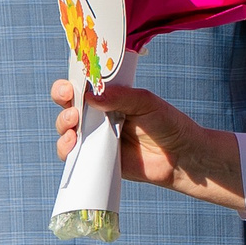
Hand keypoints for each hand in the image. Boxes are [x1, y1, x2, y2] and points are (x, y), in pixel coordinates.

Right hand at [51, 78, 242, 208]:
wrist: (183, 157)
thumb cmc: (168, 124)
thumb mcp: (146, 103)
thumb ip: (121, 97)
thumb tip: (90, 95)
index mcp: (108, 97)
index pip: (80, 86)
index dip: (68, 85)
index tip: (69, 88)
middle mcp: (98, 116)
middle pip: (67, 106)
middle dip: (63, 103)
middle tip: (72, 107)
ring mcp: (96, 138)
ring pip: (66, 130)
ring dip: (64, 126)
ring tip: (74, 128)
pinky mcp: (97, 159)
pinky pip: (74, 155)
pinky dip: (67, 149)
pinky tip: (73, 145)